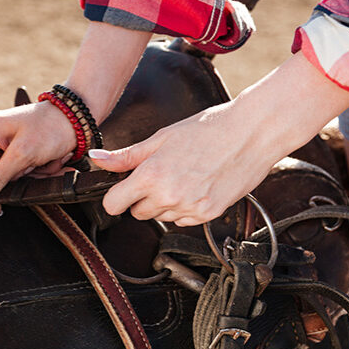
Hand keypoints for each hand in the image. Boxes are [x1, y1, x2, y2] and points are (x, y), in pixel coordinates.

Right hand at [0, 101, 76, 214]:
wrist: (76, 118)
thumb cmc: (49, 127)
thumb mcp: (23, 154)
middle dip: (10, 182)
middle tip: (30, 175)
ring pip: (3, 178)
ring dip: (25, 177)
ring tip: (43, 164)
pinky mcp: (12, 153)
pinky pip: (16, 174)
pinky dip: (32, 173)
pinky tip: (46, 163)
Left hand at [89, 52, 348, 224]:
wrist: (251, 133)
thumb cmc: (207, 129)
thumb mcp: (160, 138)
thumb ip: (126, 156)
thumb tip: (96, 160)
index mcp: (151, 175)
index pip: (114, 204)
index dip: (115, 197)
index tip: (121, 191)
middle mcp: (168, 196)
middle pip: (137, 213)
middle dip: (142, 197)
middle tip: (160, 175)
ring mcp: (189, 208)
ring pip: (161, 217)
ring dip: (165, 203)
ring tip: (183, 176)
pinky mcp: (208, 214)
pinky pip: (183, 220)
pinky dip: (185, 207)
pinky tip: (197, 185)